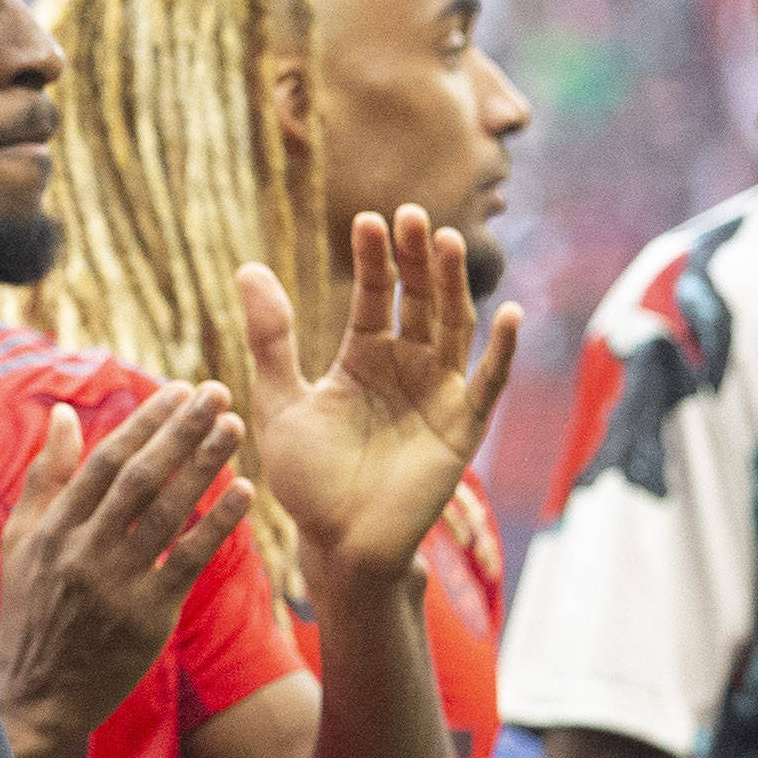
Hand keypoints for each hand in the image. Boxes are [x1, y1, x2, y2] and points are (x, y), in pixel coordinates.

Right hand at [0, 383, 252, 757]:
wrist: (33, 694)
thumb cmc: (30, 610)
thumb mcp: (21, 540)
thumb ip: (45, 476)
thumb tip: (63, 413)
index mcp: (52, 528)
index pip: (105, 461)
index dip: (145, 422)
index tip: (179, 390)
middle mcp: (82, 550)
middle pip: (139, 477)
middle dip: (181, 430)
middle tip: (217, 393)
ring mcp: (115, 585)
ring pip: (166, 512)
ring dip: (204, 465)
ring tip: (235, 427)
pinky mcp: (146, 618)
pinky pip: (187, 562)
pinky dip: (217, 525)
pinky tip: (244, 494)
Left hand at [241, 207, 518, 589]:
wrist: (338, 542)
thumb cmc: (305, 479)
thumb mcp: (280, 400)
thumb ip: (271, 338)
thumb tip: (248, 266)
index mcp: (362, 359)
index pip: (372, 296)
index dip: (372, 260)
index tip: (367, 220)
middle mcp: (405, 368)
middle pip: (418, 301)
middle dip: (417, 260)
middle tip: (413, 215)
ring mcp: (438, 394)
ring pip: (453, 328)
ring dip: (454, 287)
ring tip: (448, 242)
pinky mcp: (462, 427)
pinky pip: (487, 383)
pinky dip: (500, 351)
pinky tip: (508, 313)